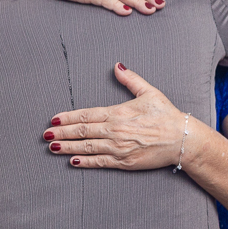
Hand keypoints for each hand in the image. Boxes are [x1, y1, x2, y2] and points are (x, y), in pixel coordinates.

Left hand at [44, 63, 189, 169]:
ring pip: (87, 147)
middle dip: (62, 133)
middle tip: (45, 134)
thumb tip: (117, 65)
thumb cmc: (166, 115)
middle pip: (82, 131)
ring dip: (68, 147)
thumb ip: (131, 79)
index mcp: (117, 113)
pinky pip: (100, 162)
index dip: (68, 118)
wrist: (182, 139)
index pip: (86, 115)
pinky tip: (73, 161)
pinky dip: (85, 162)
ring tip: (52, 147)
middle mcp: (114, 131)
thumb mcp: (149, 92)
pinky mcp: (124, 162)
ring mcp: (118, 148)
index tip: (54, 119)